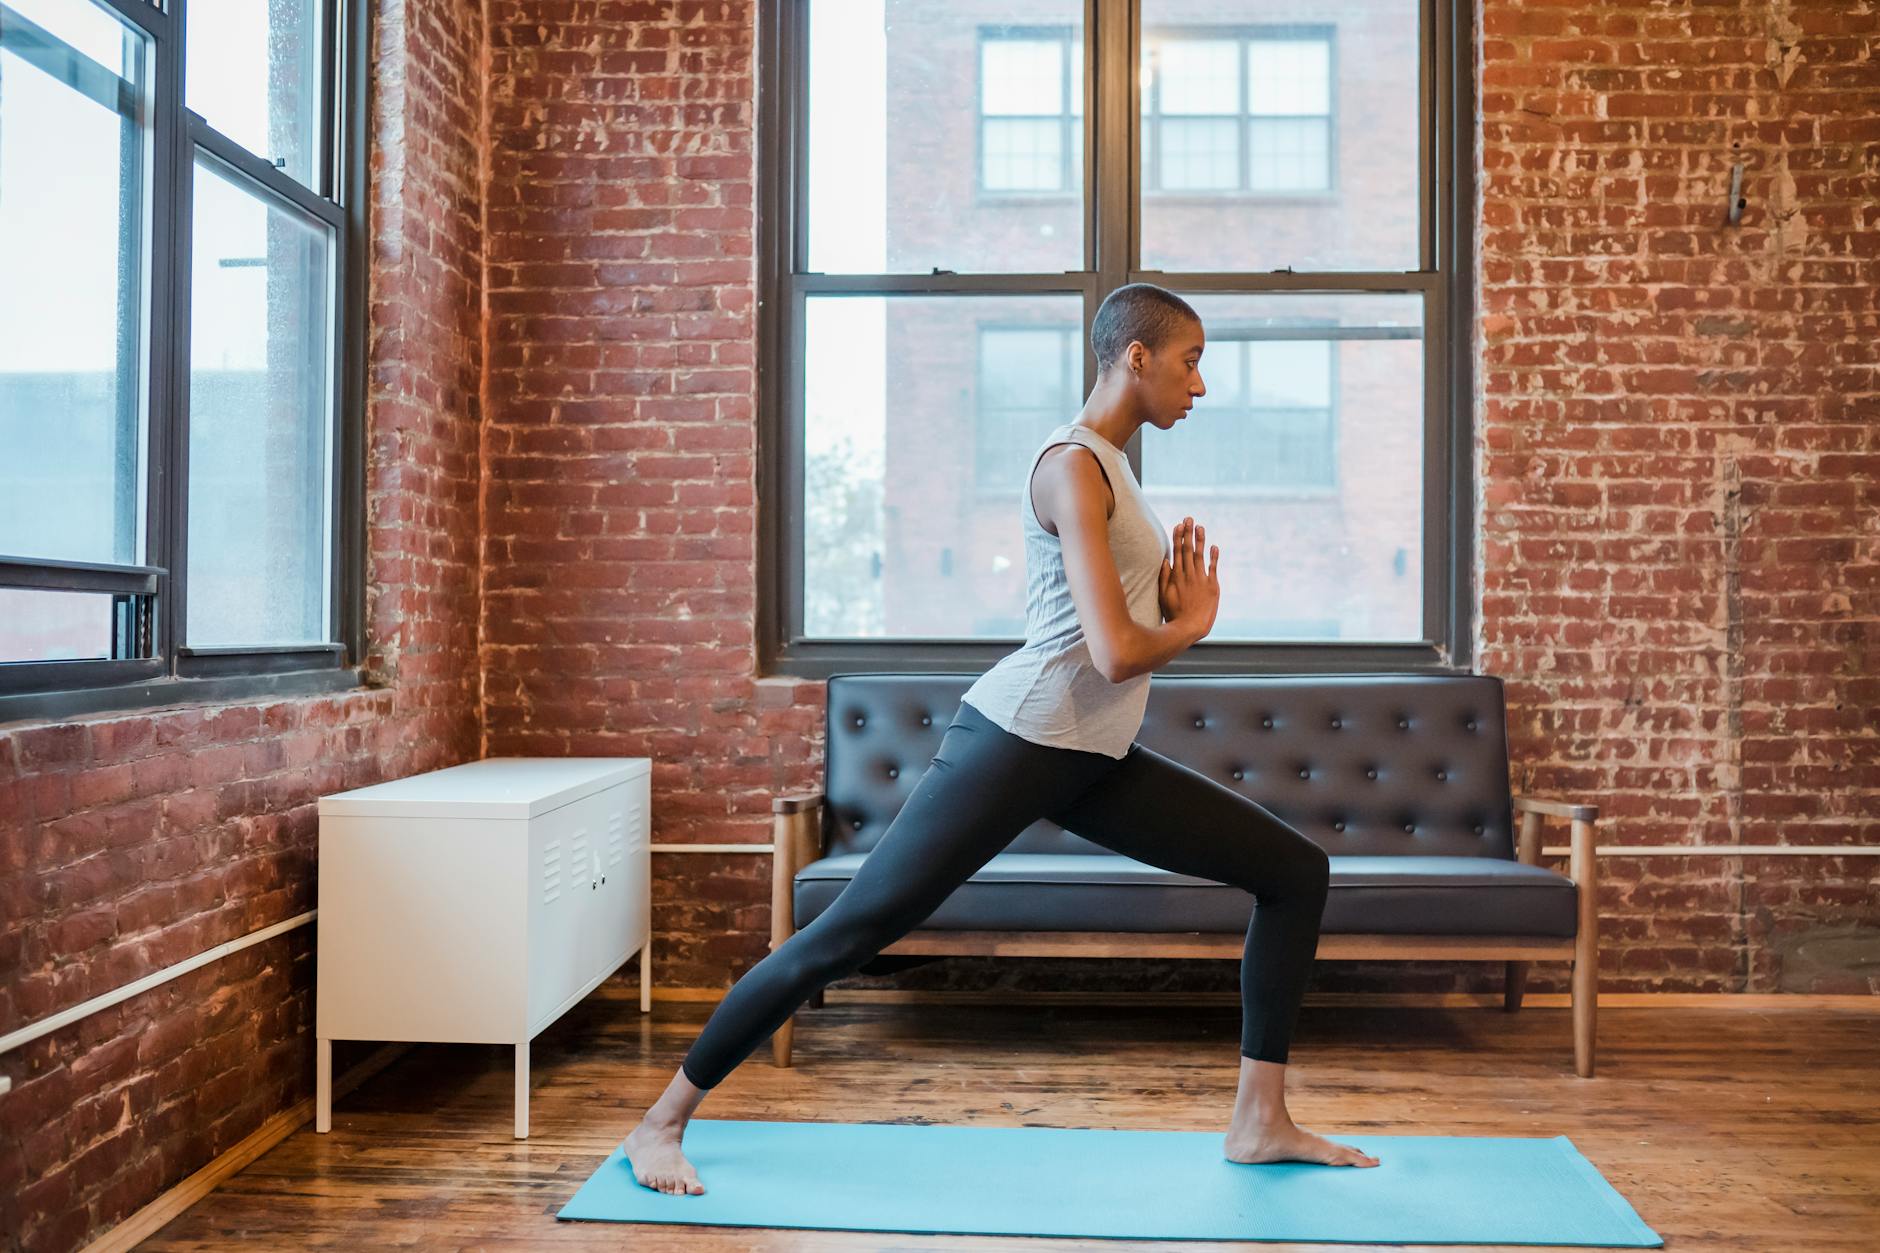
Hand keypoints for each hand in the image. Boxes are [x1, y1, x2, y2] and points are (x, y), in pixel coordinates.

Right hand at [1157, 517, 1219, 637]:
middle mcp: (1188, 575)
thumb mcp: (1163, 595)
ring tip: (1200, 526)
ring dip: (1200, 540)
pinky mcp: (1212, 586)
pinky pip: (1213, 568)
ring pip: (1200, 555)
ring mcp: (1201, 580)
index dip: (1177, 537)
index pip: (1176, 552)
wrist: (1190, 627)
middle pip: (1187, 550)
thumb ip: (1164, 577)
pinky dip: (1214, 557)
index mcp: (1176, 577)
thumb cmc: (1174, 613)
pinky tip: (1214, 546)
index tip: (1178, 525)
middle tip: (1189, 519)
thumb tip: (1166, 561)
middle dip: (1188, 533)